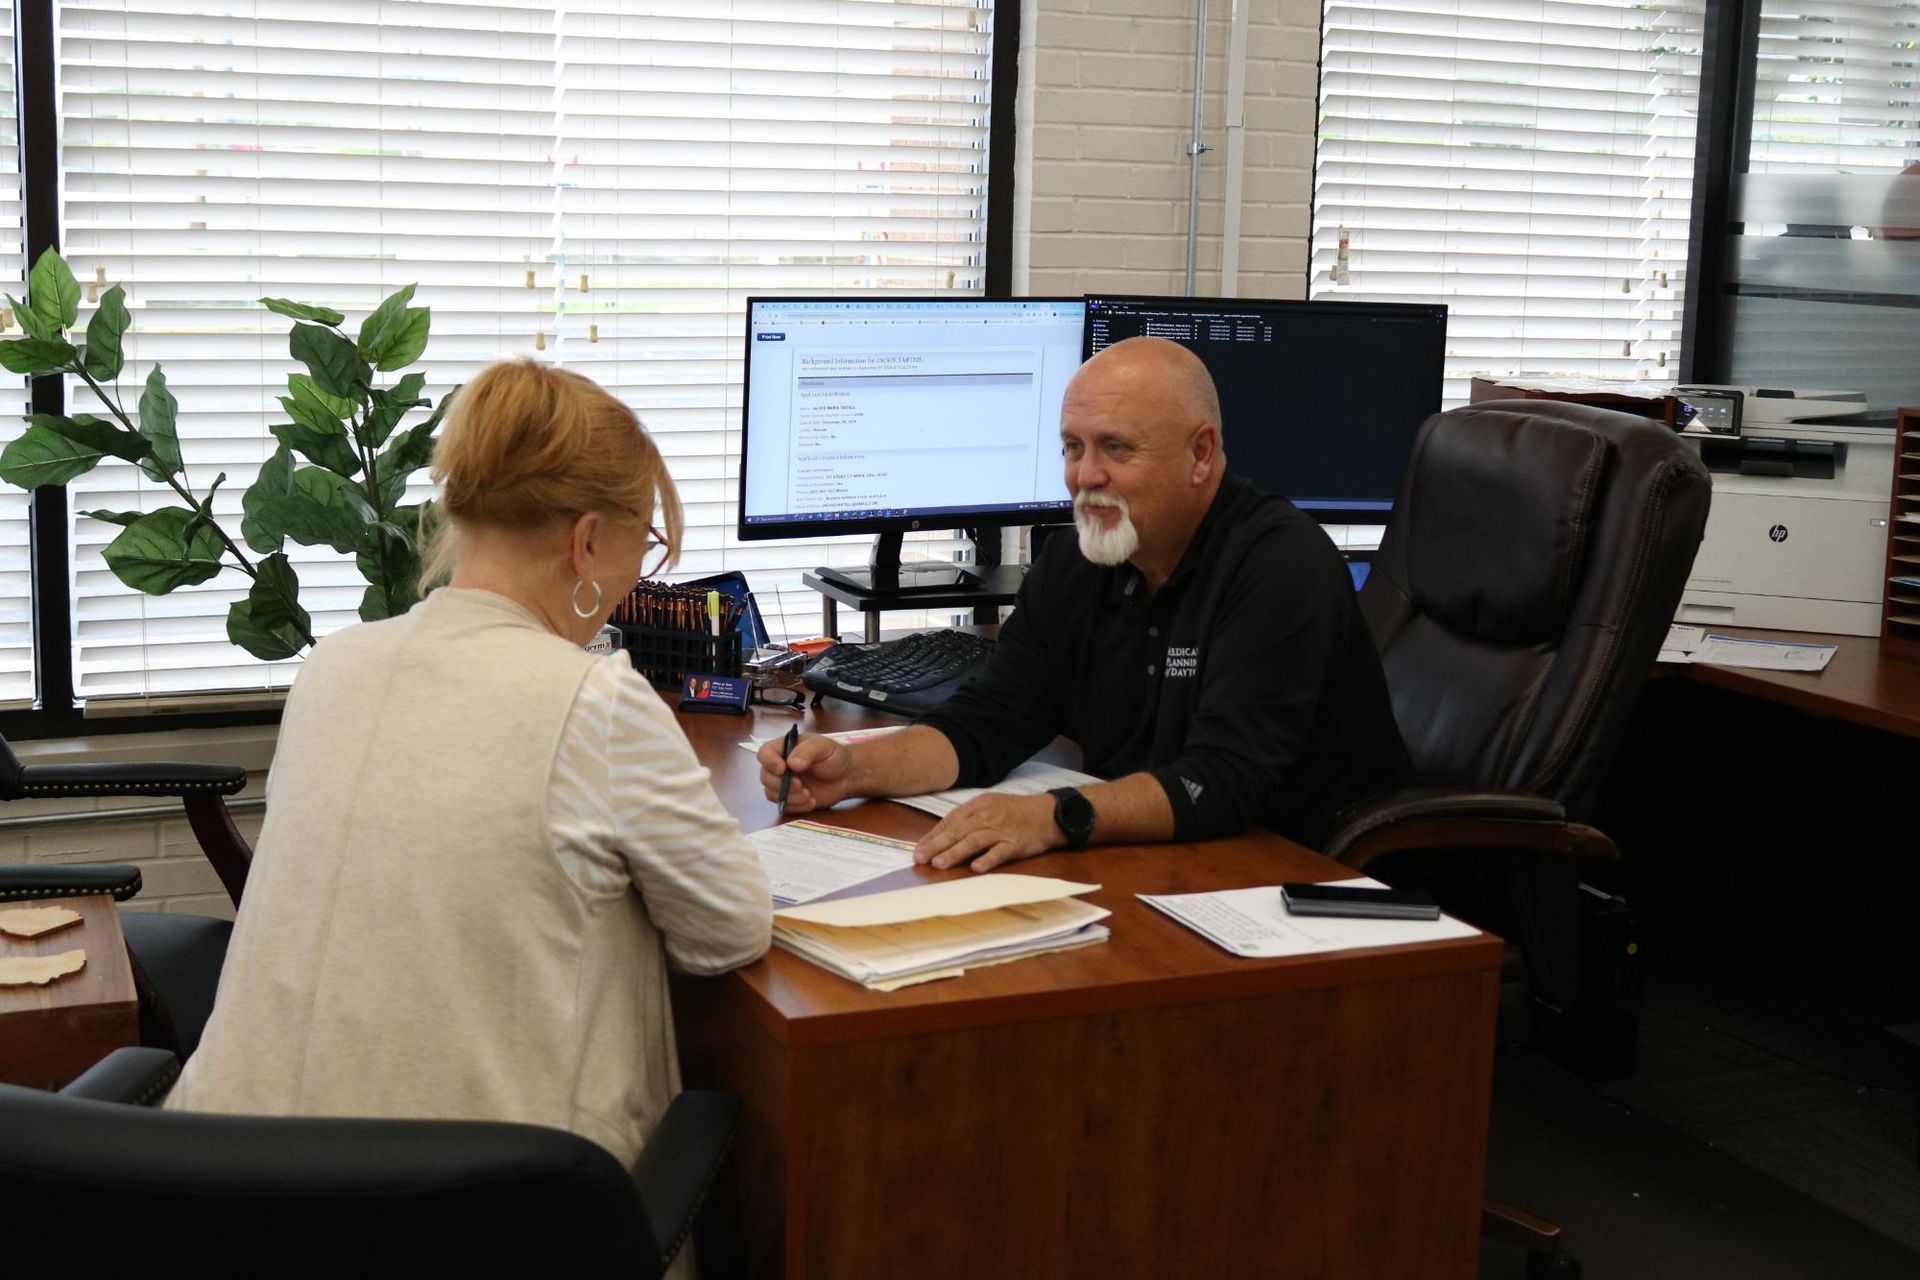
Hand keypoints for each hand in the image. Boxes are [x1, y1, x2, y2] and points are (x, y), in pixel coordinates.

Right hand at [757, 733, 853, 812]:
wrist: (846, 776)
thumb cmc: (834, 756)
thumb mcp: (823, 746)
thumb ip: (807, 751)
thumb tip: (791, 763)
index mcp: (784, 748)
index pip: (765, 753)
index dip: (769, 762)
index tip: (783, 769)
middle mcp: (779, 766)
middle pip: (765, 776)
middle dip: (781, 784)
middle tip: (801, 786)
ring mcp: (783, 783)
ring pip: (771, 793)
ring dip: (789, 797)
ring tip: (808, 795)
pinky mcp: (790, 798)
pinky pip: (783, 806)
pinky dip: (796, 806)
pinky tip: (811, 802)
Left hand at [914, 792, 1061, 872]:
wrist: (1048, 813)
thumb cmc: (1016, 811)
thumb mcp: (990, 806)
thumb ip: (969, 819)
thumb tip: (944, 836)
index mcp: (978, 806)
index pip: (950, 821)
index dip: (933, 836)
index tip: (919, 849)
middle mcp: (987, 816)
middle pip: (958, 831)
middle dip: (936, 845)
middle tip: (920, 858)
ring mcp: (1002, 830)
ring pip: (974, 841)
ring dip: (955, 853)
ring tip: (939, 863)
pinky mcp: (1016, 843)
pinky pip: (1000, 852)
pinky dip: (987, 859)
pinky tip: (975, 868)